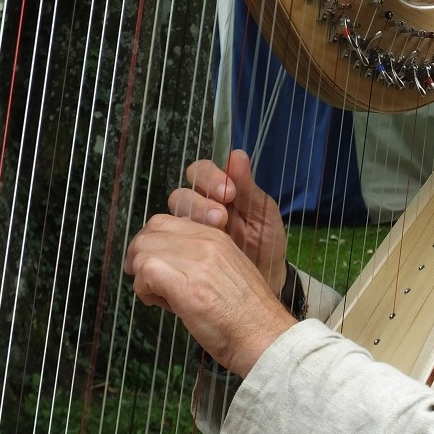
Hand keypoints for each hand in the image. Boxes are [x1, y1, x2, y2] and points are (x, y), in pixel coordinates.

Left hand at [125, 214, 295, 375]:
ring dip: (142, 276)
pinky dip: (144, 290)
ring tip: (159, 297)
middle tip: (148, 283)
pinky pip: (144, 272)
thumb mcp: (226, 272)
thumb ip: (199, 260)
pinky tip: (161, 304)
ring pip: (142, 250)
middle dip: (140, 256)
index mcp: (215, 236)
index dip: (153, 244)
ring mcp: (194, 259)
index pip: (165, 222)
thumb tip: (165, 264)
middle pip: (149, 232)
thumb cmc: (246, 315)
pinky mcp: (183, 283)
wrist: (262, 335)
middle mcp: (204, 241)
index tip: (155, 267)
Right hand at [167, 152, 287, 295]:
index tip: (230, 192)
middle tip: (222, 217)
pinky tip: (197, 248)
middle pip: (181, 193)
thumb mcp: (263, 214)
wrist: (266, 279)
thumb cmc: (266, 242)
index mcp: (218, 191)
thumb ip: (248, 187)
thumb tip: (236, 154)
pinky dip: (178, 241)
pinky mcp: (181, 251)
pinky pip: (167, 240)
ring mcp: (188, 229)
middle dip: (199, 202)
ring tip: (217, 230)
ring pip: (172, 214)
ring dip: (191, 219)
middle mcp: (199, 206)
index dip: (210, 177)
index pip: (200, 171)